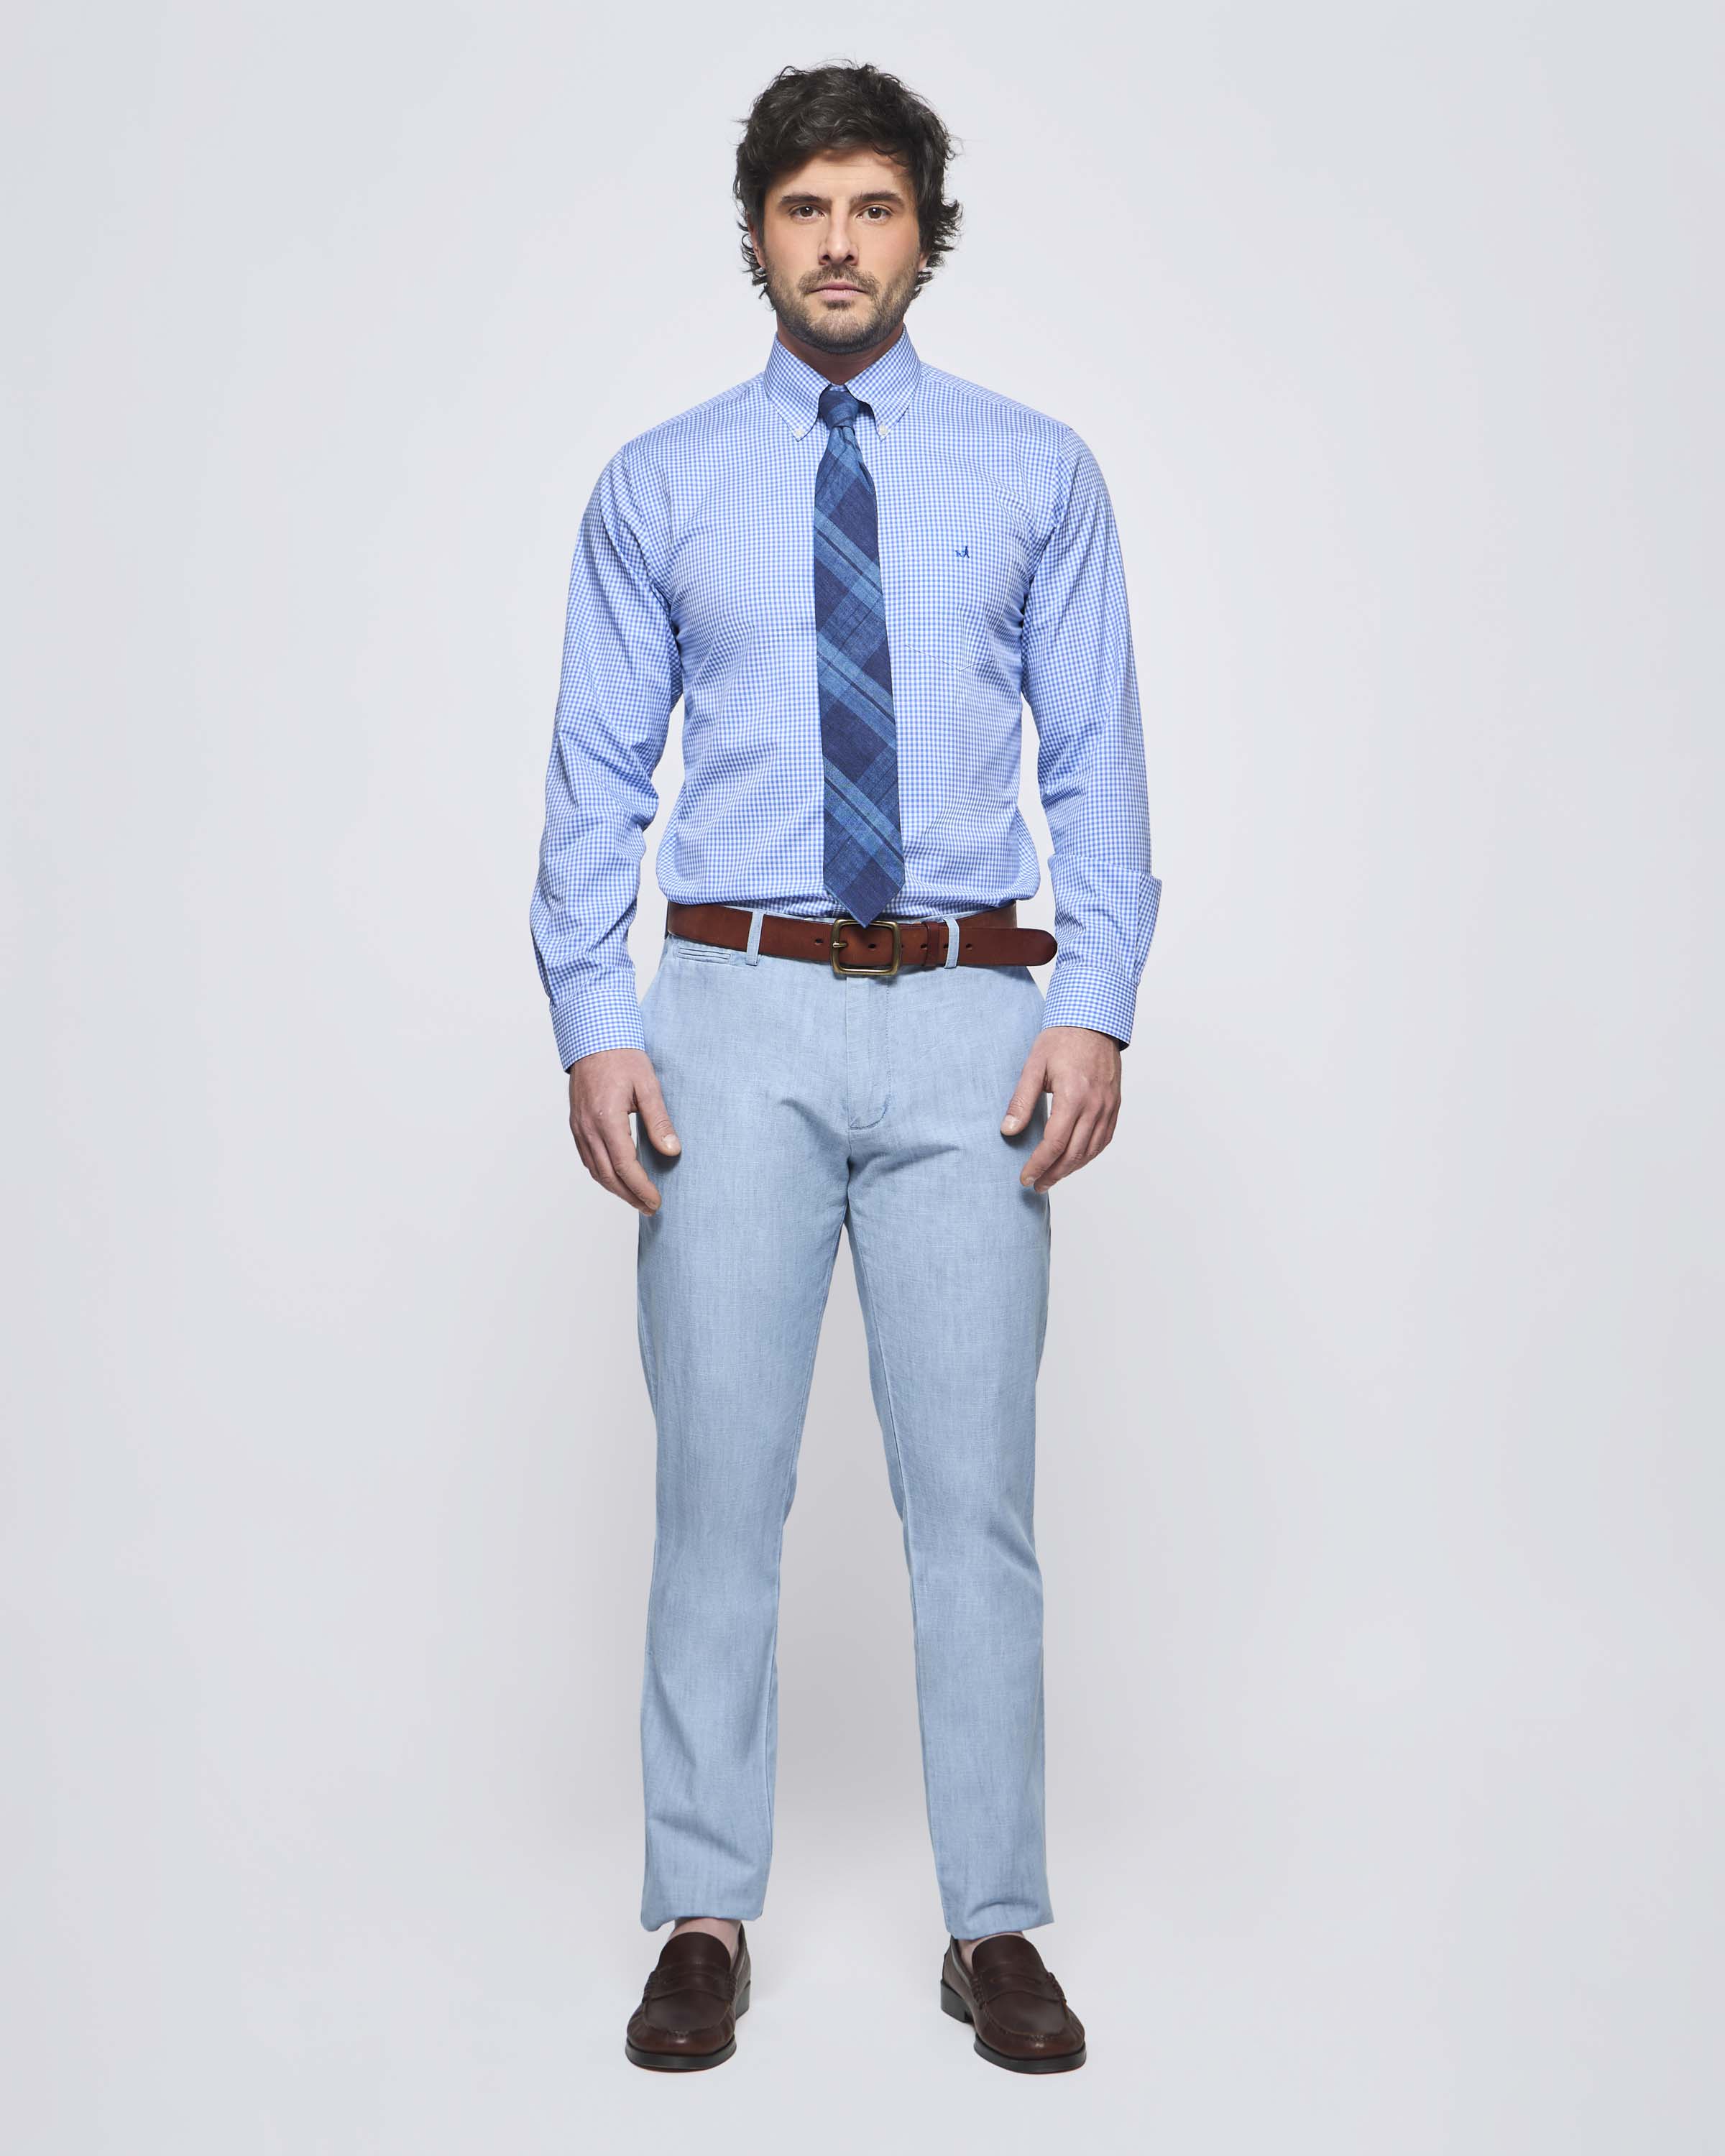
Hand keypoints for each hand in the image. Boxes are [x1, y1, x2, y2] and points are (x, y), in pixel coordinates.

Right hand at [567, 1047, 680, 1213]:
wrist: (593, 1038)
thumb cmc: (622, 1057)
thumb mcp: (648, 1085)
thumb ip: (659, 1120)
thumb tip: (672, 1150)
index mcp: (606, 1118)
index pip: (624, 1165)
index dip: (641, 1187)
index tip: (656, 1201)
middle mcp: (587, 1127)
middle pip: (608, 1175)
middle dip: (630, 1196)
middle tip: (651, 1207)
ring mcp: (578, 1127)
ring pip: (595, 1170)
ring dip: (616, 1190)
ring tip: (637, 1200)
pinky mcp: (576, 1125)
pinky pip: (587, 1159)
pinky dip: (603, 1175)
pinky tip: (617, 1179)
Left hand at [1000, 1026, 1122, 1191]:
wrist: (1094, 1021)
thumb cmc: (1062, 1039)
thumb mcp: (1034, 1066)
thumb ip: (1021, 1101)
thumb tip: (1007, 1130)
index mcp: (1073, 1095)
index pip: (1054, 1143)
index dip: (1038, 1165)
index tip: (1025, 1177)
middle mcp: (1095, 1105)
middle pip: (1074, 1153)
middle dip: (1053, 1173)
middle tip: (1036, 1185)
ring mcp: (1108, 1106)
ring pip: (1091, 1150)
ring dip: (1071, 1169)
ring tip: (1052, 1178)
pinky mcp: (1114, 1105)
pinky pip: (1104, 1139)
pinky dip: (1089, 1155)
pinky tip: (1075, 1160)